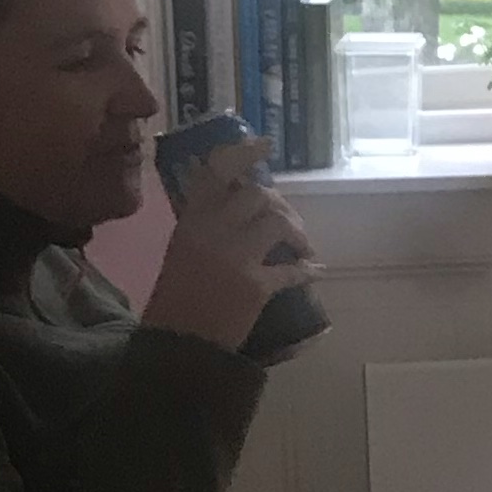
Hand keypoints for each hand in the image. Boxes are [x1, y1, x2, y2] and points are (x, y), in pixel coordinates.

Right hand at [142, 137, 318, 352]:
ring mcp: (233, 257)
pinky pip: (291, 270)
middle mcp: (210, 232)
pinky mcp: (254, 286)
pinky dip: (306, 270)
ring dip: (297, 233)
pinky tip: (314, 272)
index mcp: (190, 223)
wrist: (177, 348)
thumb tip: (240, 204)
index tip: (264, 143)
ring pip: (276, 221)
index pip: (215, 173)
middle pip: (257, 195)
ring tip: (301, 247)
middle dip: (281, 205)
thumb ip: (205, 227)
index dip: (242, 154)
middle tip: (289, 223)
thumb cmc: (177, 302)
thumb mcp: (182, 253)